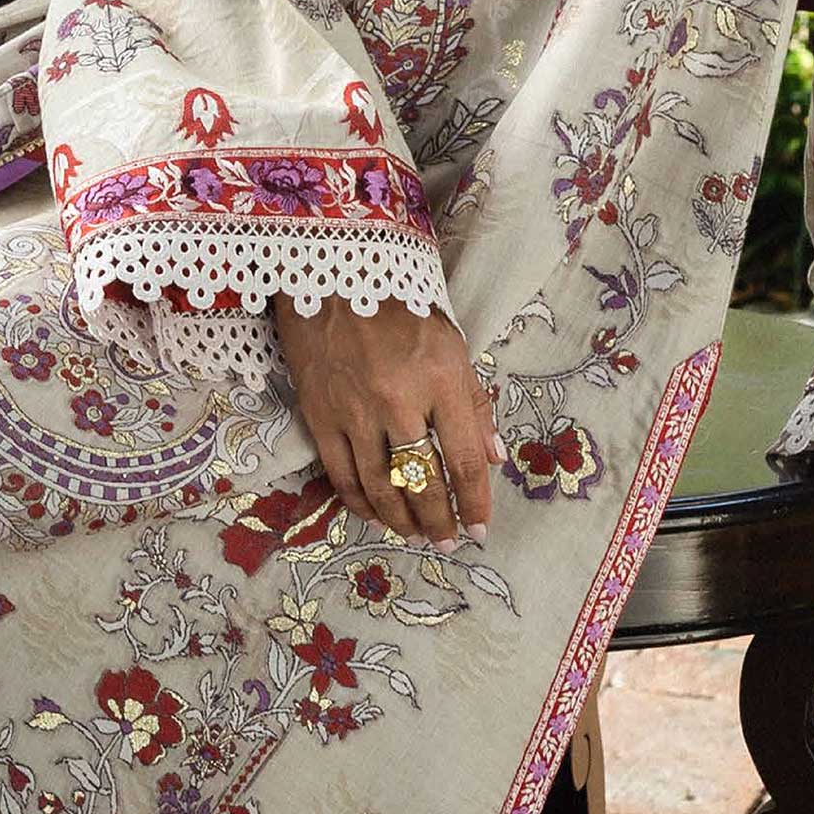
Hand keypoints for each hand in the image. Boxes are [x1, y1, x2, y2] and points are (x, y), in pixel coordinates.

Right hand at [271, 291, 500, 548]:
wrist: (330, 274)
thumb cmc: (400, 304)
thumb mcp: (451, 342)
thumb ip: (474, 402)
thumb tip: (493, 458)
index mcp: (440, 377)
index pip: (464, 459)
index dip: (474, 502)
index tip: (478, 529)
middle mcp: (399, 400)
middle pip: (423, 482)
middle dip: (439, 521)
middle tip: (445, 539)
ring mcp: (355, 412)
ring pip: (381, 488)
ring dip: (401, 521)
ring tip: (415, 535)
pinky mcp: (320, 416)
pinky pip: (342, 477)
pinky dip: (361, 505)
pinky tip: (375, 515)